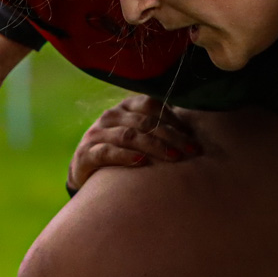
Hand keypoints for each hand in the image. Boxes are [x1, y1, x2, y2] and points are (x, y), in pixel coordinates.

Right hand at [67, 95, 200, 192]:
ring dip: (154, 146)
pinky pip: (107, 152)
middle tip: (190, 150)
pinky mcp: (85, 153)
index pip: (150, 104)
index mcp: (125, 108)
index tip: (191, 135)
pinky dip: (126, 156)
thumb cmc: (121, 152)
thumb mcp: (138, 135)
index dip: (172, 118)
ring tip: (174, 157)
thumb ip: (158, 129)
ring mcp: (96, 134)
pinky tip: (142, 162)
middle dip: (171, 136)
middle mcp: (110, 116)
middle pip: (144, 121)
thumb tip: (192, 132)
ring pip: (129, 135)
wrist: (86, 171)